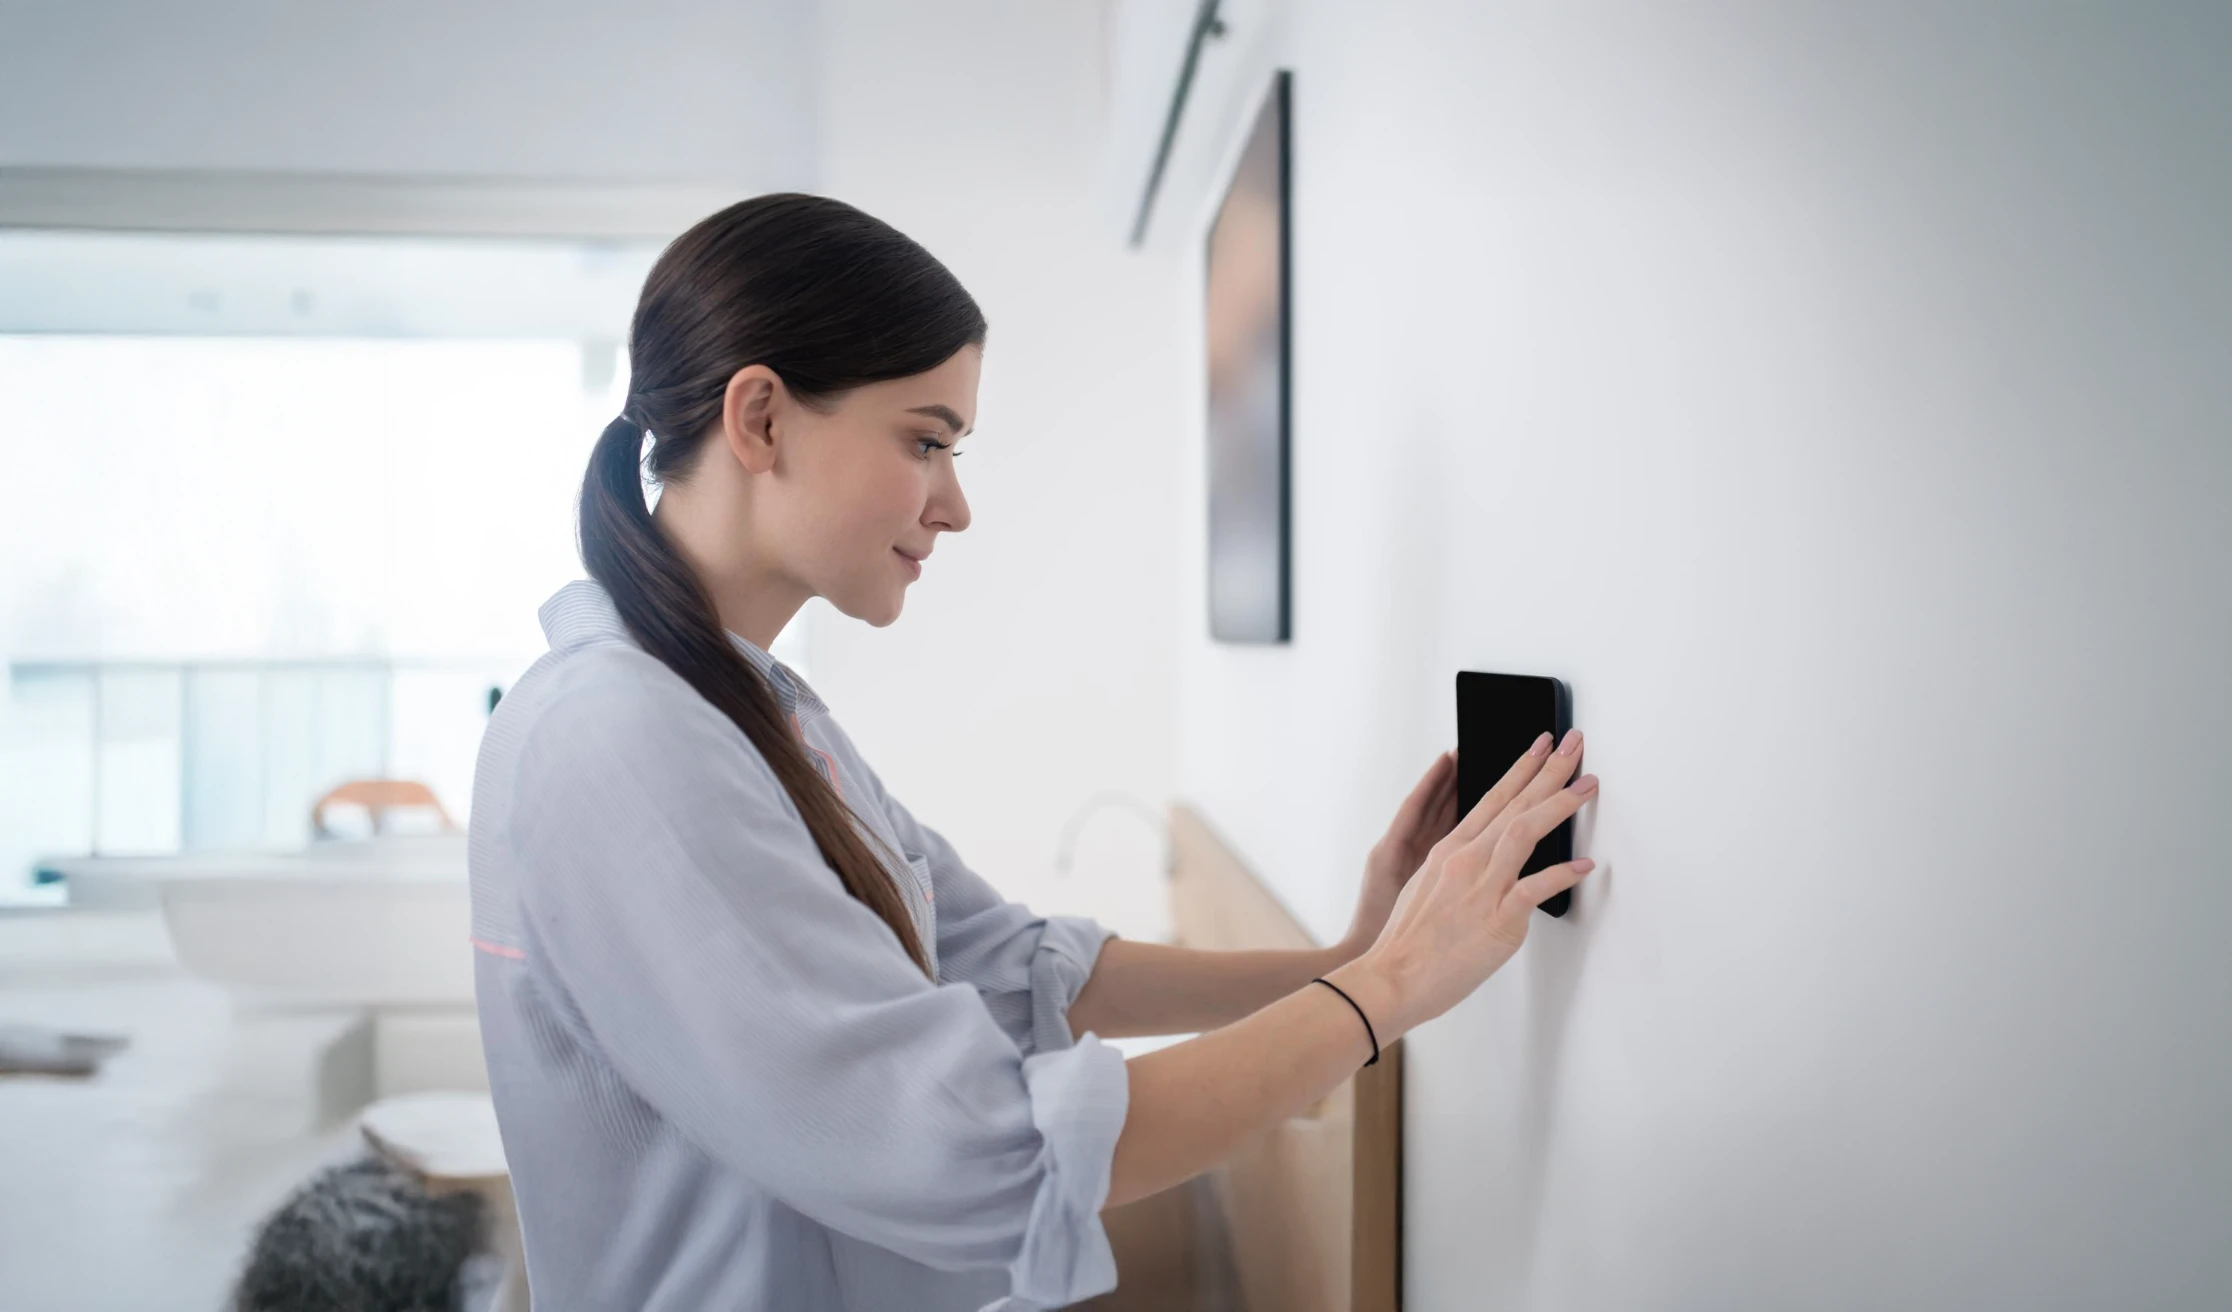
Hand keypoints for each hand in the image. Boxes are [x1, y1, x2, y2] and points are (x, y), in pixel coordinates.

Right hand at [1351, 730, 1597, 1037]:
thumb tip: (1484, 863)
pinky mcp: (1497, 919)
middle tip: (1574, 744)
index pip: (1493, 798)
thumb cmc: (1407, 943)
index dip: (1521, 768)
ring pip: (1525, 831)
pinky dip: (1563, 874)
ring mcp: (1482, 887)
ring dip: (1560, 804)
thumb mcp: (1426, 888)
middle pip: (1514, 803)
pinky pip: (1536, 888)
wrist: (1391, 977)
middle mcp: (1466, 860)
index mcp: (1449, 851)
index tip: (1541, 747)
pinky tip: (1584, 865)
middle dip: (1549, 769)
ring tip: (1587, 785)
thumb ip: (1457, 870)